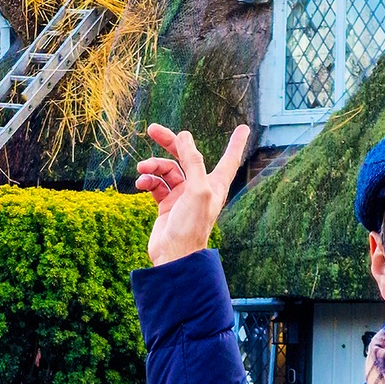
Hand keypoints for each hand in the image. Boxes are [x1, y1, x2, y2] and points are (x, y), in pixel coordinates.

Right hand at [134, 122, 249, 265]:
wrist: (173, 255)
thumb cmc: (191, 226)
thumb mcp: (197, 190)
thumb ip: (193, 162)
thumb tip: (184, 137)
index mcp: (215, 185)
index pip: (229, 159)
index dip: (236, 143)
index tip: (243, 128)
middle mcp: (200, 188)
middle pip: (187, 156)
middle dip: (170, 143)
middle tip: (152, 129)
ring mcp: (182, 196)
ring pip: (167, 170)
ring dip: (153, 166)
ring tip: (142, 169)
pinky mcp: (166, 205)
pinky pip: (156, 185)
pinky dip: (148, 181)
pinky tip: (141, 183)